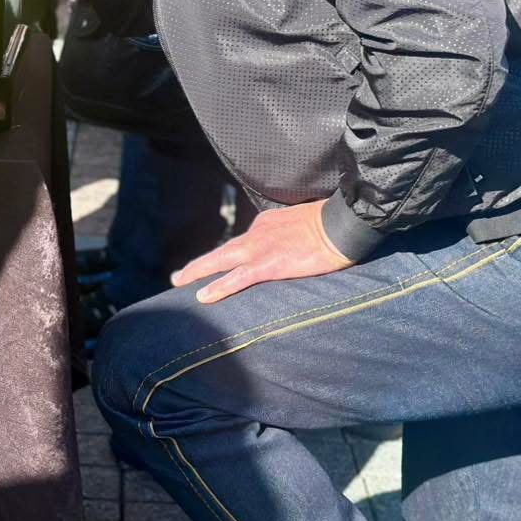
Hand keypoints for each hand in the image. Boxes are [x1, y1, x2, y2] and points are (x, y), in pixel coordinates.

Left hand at [171, 199, 354, 303]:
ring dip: (198, 273)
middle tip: (179, 277)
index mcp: (267, 224)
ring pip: (221, 260)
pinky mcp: (269, 264)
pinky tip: (203, 296)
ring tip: (179, 283)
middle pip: (222, 250)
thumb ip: (290, 236)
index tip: (219, 266)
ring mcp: (261, 248)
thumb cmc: (331, 225)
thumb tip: (291, 249)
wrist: (341, 224)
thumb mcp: (304, 225)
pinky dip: (218, 287)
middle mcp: (258, 233)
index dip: (228, 257)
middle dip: (199, 265)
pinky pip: (237, 278)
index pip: (243, 242)